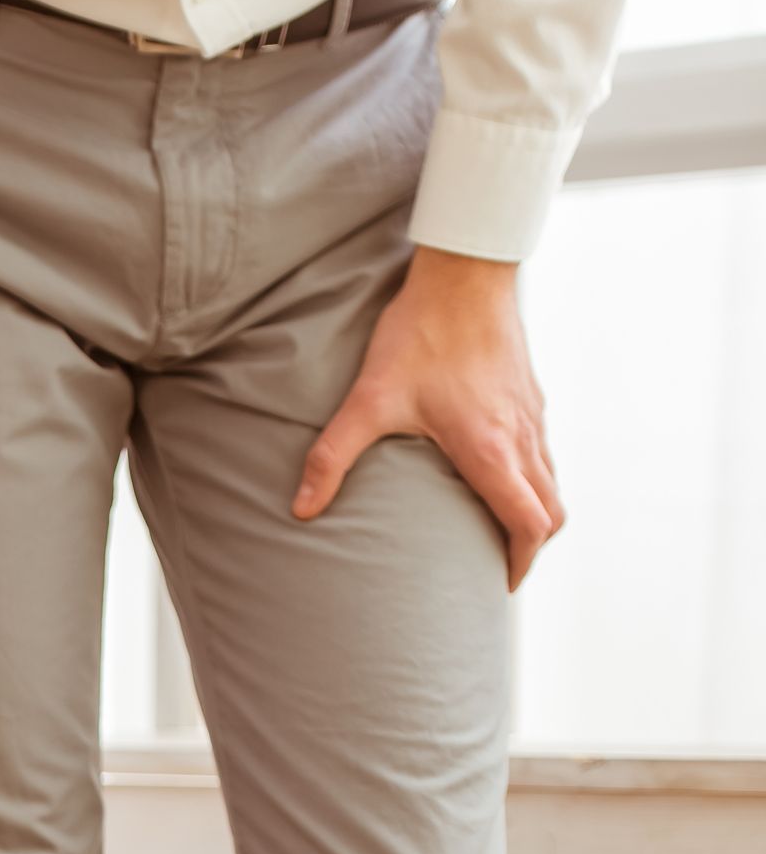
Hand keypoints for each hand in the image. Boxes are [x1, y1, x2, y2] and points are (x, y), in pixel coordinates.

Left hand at [292, 247, 564, 591]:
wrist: (465, 270)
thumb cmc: (421, 332)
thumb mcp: (369, 399)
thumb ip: (333, 457)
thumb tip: (302, 510)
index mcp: (491, 449)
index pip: (528, 523)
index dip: (519, 561)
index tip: (499, 583)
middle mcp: (522, 436)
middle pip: (551, 510)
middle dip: (530, 545)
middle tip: (498, 566)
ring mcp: (532, 414)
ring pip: (551, 480)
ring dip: (533, 512)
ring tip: (497, 530)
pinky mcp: (530, 393)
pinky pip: (544, 451)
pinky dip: (532, 478)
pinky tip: (497, 474)